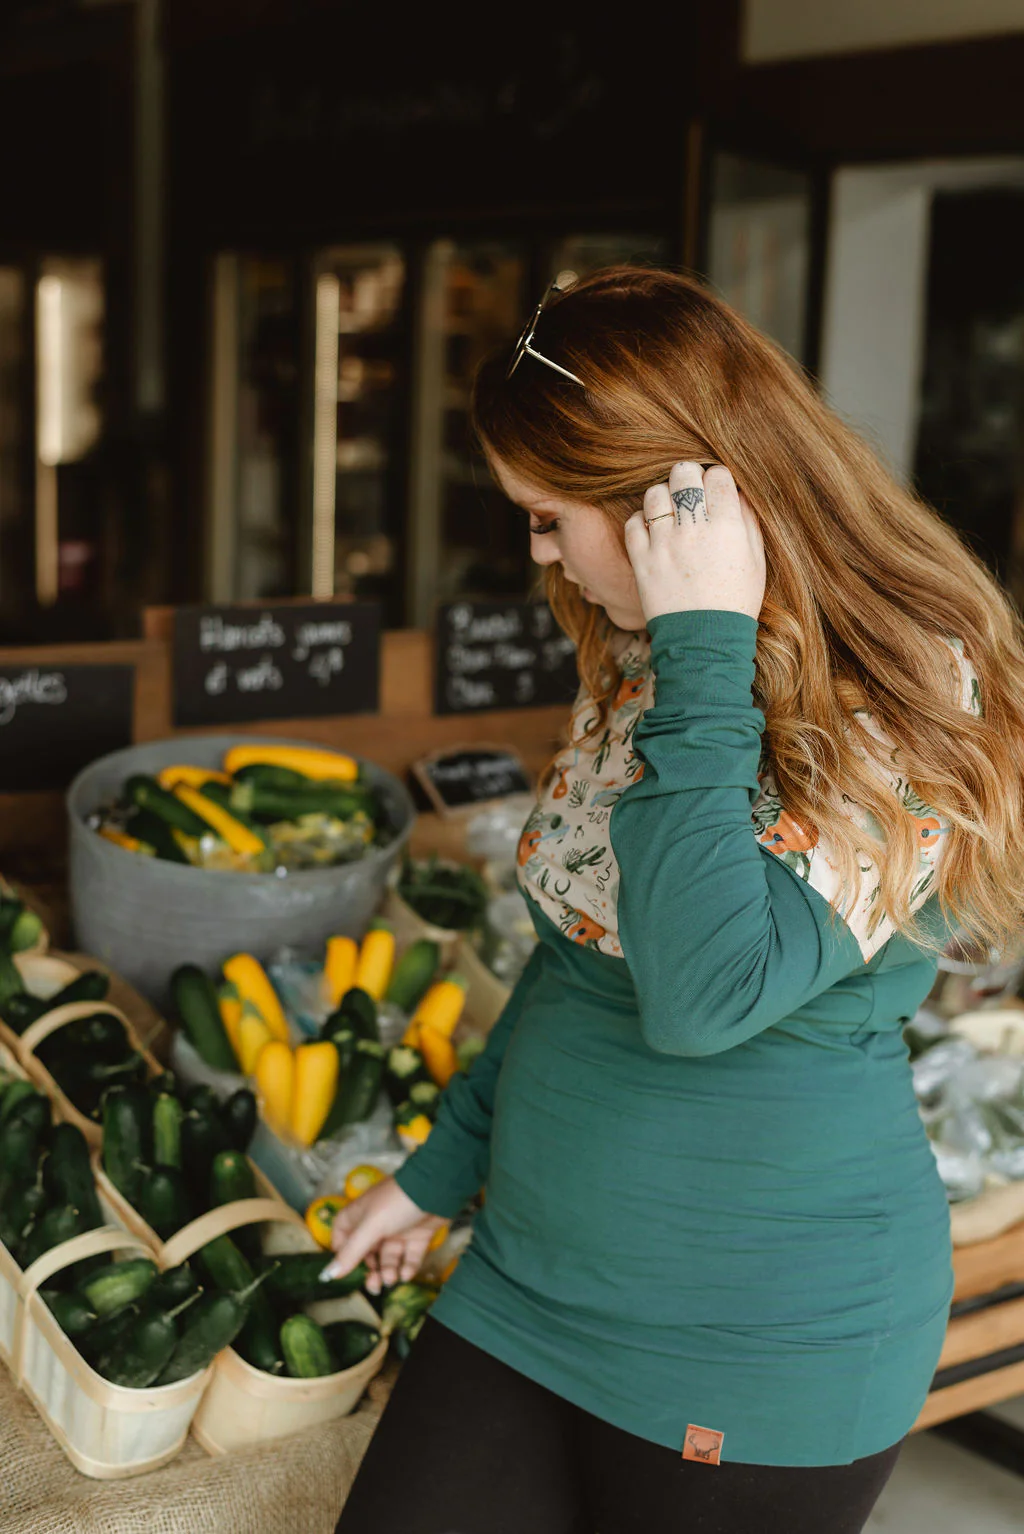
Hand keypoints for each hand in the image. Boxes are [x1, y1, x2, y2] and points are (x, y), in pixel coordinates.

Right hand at [321, 1176, 446, 1293]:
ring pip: (388, 1258)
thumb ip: (351, 1252)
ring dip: (388, 1271)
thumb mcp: (370, 1226)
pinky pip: (409, 1257)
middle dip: (370, 1271)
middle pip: (366, 1254)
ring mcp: (397, 1231)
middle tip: (375, 1286)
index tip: (347, 1273)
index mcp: (359, 1217)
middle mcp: (376, 1225)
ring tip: (392, 1279)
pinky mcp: (417, 1236)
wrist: (437, 1188)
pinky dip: (407, 1268)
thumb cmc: (396, 1203)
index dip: (343, 1256)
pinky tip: (406, 1274)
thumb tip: (327, 1275)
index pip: (342, 1239)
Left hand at [624, 462, 764, 624]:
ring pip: (655, 494)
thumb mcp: (755, 561)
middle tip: (690, 493)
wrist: (704, 641)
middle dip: (688, 477)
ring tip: (671, 512)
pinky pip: (633, 523)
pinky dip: (641, 521)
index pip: (718, 475)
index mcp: (727, 527)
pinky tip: (653, 531)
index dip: (718, 479)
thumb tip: (736, 493)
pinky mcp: (641, 560)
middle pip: (683, 473)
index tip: (716, 491)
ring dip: (663, 497)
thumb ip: (748, 522)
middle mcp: (693, 529)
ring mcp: (663, 543)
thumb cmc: (735, 601)